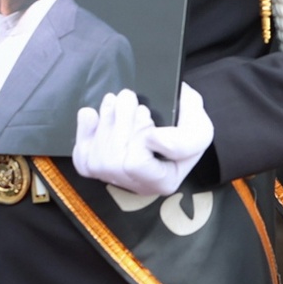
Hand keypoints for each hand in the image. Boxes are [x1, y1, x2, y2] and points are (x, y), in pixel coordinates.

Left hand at [73, 85, 213, 197]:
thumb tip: (151, 140)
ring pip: (97, 157)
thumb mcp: (200, 129)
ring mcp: (116, 179)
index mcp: (165, 181)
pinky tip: (93, 115)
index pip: (136, 163)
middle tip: (129, 96)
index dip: (138, 134)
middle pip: (115, 159)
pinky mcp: (98, 169)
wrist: (173, 121)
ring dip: (104, 121)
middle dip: (119, 120)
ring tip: (116, 100)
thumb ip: (184, 140)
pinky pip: (82, 157)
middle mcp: (138, 186)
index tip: (147, 112)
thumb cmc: (187, 125)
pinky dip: (84, 133)